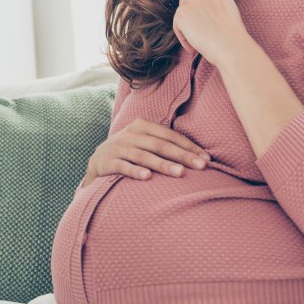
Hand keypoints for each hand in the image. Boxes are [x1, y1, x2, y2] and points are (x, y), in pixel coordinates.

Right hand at [79, 118, 209, 187]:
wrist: (97, 161)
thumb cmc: (129, 152)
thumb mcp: (144, 141)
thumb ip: (164, 144)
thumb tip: (199, 156)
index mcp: (141, 125)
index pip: (169, 135)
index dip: (188, 146)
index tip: (206, 159)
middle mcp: (129, 134)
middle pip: (160, 145)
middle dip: (182, 155)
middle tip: (200, 166)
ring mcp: (118, 148)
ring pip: (144, 156)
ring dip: (163, 164)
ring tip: (180, 173)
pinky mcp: (107, 162)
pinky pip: (123, 167)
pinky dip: (135, 171)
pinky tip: (147, 178)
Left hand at [173, 0, 248, 58]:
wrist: (231, 46)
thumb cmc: (232, 35)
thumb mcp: (227, 9)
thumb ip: (212, 2)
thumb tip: (196, 8)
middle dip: (187, 14)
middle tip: (197, 33)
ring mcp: (192, 1)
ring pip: (180, 13)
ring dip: (186, 28)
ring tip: (197, 42)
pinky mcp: (182, 13)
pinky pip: (177, 25)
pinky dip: (183, 37)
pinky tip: (193, 46)